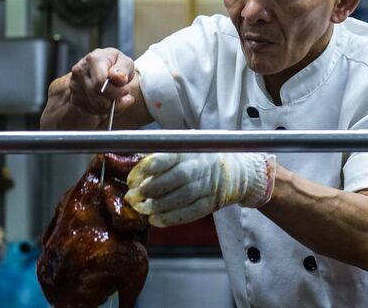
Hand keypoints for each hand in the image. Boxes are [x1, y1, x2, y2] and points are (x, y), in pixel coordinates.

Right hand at [69, 48, 135, 115]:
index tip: (126, 90)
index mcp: (93, 59)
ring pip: (95, 106)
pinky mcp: (74, 97)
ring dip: (110, 107)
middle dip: (115, 100)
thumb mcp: (125, 62)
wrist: (102, 68)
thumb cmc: (116, 65)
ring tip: (118, 99)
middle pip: (98, 96)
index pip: (100, 82)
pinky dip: (103, 110)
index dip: (116, 90)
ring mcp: (74, 85)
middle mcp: (80, 71)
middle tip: (124, 97)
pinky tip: (108, 101)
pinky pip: (90, 110)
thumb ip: (124, 69)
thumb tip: (119, 78)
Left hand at [125, 152, 275, 226]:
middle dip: (150, 189)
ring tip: (141, 209)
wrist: (235, 171)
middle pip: (175, 179)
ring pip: (181, 198)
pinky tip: (155, 220)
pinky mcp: (210, 203)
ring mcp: (208, 186)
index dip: (146, 169)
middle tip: (132, 196)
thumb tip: (132, 163)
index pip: (167, 157)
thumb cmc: (201, 158)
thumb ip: (161, 155)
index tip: (132, 179)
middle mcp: (200, 167)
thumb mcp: (184, 147)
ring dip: (157, 206)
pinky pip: (189, 213)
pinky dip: (170, 218)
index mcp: (190, 151)